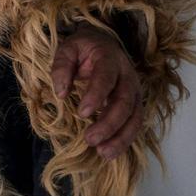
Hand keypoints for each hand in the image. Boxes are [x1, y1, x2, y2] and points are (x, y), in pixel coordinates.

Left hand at [51, 26, 142, 159]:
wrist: (104, 42)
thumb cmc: (83, 48)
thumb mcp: (67, 48)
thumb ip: (61, 66)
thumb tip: (60, 93)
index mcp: (110, 58)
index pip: (106, 78)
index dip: (96, 96)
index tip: (81, 114)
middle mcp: (128, 76)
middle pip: (124, 102)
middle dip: (109, 124)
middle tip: (90, 139)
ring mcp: (135, 91)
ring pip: (135, 117)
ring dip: (121, 138)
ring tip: (103, 153)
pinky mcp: (136, 103)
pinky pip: (135, 124)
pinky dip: (125, 139)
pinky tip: (110, 152)